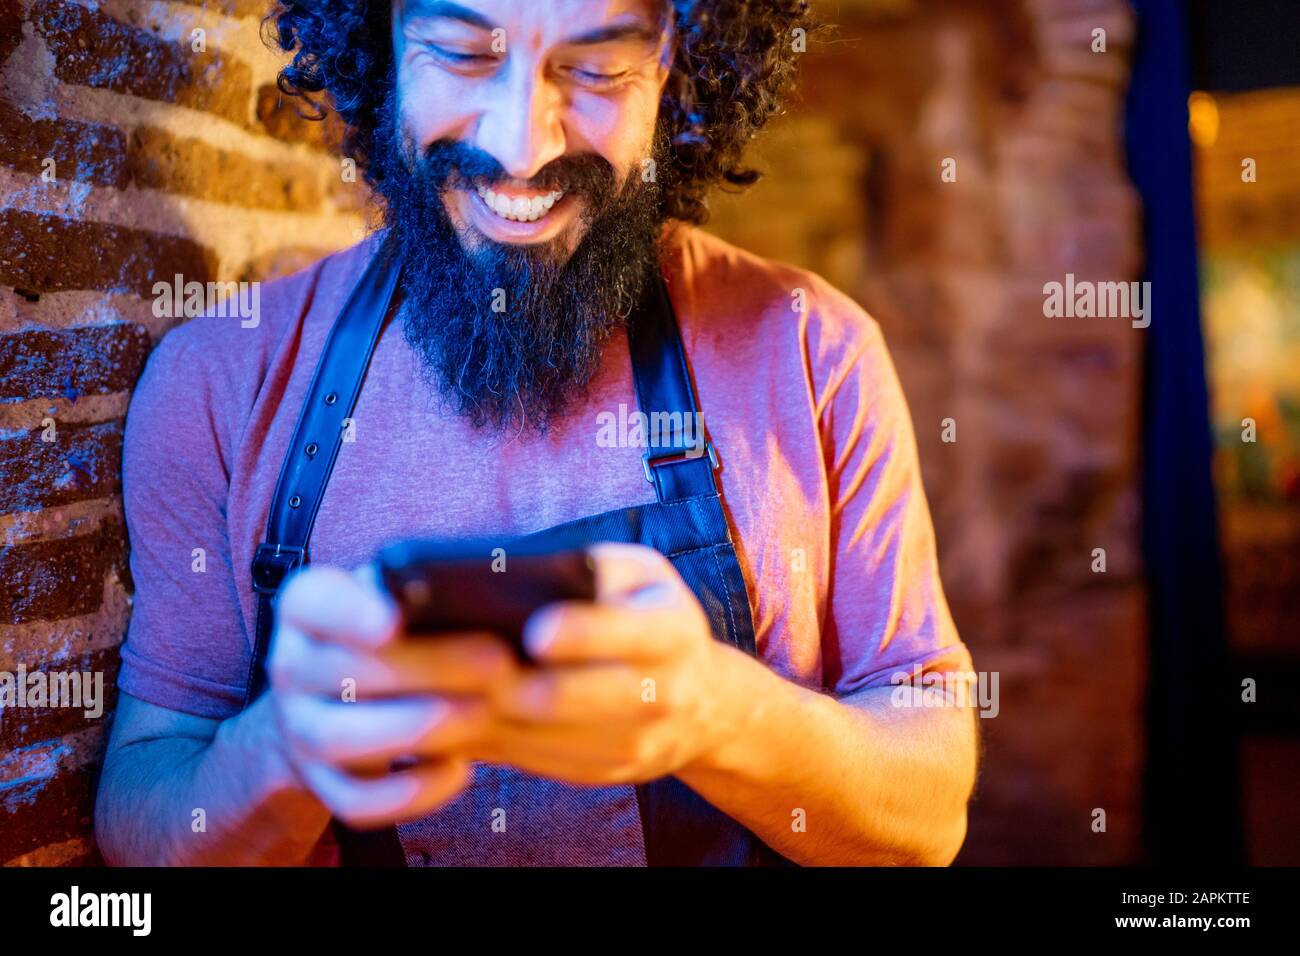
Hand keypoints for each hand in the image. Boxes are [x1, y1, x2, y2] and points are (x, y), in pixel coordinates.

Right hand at [264, 564, 520, 828]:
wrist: (340, 696)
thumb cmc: (393, 631)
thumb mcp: (397, 595)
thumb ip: (424, 592)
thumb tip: (483, 598)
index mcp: (307, 607)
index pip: (310, 602)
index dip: (349, 613)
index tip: (394, 621)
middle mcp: (291, 665)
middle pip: (343, 670)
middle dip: (425, 669)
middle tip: (497, 663)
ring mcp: (300, 729)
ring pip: (341, 738)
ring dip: (418, 727)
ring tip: (483, 712)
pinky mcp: (322, 783)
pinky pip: (355, 801)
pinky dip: (410, 792)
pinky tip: (458, 770)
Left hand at [475, 542, 745, 784]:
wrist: (703, 703)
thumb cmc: (649, 617)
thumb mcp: (645, 576)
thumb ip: (598, 566)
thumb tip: (525, 573)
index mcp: (672, 633)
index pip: (625, 634)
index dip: (579, 633)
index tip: (535, 630)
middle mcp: (661, 695)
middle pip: (571, 698)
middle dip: (510, 685)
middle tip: (458, 668)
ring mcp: (633, 745)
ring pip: (543, 738)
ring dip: (484, 718)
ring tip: (437, 693)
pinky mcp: (602, 774)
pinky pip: (535, 761)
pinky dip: (490, 740)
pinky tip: (453, 717)